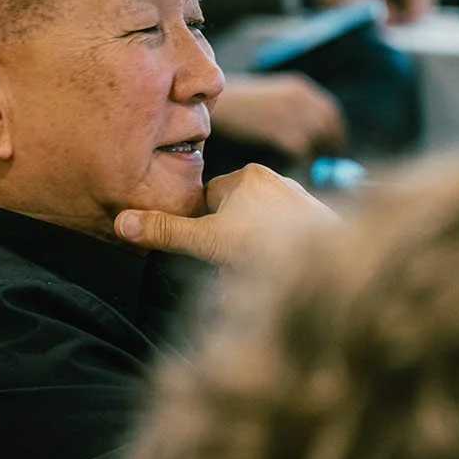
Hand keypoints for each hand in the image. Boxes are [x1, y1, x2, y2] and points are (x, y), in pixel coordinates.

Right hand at [116, 163, 334, 265]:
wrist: (338, 262)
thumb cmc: (273, 246)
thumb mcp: (208, 242)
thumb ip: (167, 233)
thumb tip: (121, 223)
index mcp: (246, 176)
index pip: (207, 201)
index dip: (203, 230)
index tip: (209, 251)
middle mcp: (275, 181)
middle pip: (234, 220)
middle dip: (229, 250)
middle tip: (235, 273)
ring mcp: (300, 201)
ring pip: (260, 234)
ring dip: (254, 260)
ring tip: (261, 281)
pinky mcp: (320, 223)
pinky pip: (288, 241)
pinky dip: (281, 260)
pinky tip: (287, 277)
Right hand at [209, 73, 344, 157]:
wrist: (212, 103)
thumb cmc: (235, 106)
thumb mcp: (269, 98)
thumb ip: (290, 111)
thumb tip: (309, 137)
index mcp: (299, 87)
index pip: (330, 110)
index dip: (335, 131)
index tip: (334, 147)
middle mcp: (301, 98)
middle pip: (330, 125)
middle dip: (332, 145)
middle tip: (328, 164)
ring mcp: (293, 113)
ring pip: (319, 139)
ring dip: (317, 156)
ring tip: (310, 170)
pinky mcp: (282, 130)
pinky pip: (303, 152)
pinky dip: (302, 163)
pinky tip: (295, 170)